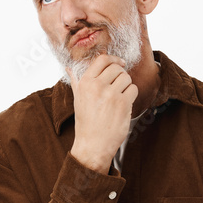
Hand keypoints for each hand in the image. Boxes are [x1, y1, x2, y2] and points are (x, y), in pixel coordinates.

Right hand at [66, 54, 137, 173]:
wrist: (93, 144)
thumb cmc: (85, 122)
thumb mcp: (77, 100)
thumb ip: (76, 82)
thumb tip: (69, 68)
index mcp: (85, 83)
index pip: (102, 59)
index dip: (114, 59)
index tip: (120, 63)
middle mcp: (97, 86)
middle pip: (117, 68)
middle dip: (121, 75)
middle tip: (118, 86)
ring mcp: (111, 95)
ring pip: (127, 78)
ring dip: (126, 86)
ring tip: (120, 97)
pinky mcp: (123, 104)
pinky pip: (133, 90)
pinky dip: (131, 95)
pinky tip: (124, 104)